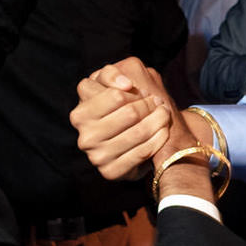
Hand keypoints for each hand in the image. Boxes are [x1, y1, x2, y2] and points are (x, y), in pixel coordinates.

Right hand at [72, 58, 177, 179]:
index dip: (135, 92)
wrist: (131, 138)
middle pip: (130, 113)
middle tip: (159, 102)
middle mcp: (84, 136)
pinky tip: (164, 131)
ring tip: (165, 114)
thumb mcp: (113, 83)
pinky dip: (158, 139)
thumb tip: (125, 85)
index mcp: (80, 113)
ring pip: (138, 132)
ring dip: (158, 120)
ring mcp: (96, 155)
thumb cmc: (122, 105)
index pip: (116, 96)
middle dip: (150, 105)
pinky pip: (142, 152)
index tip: (145, 91)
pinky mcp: (111, 171)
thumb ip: (112, 74)